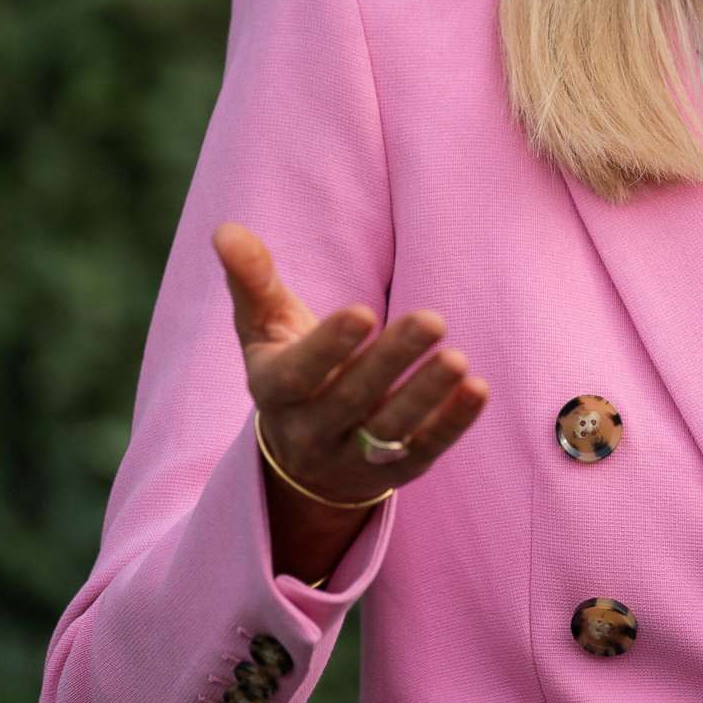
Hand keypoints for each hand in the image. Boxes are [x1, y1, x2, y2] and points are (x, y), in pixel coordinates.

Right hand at [215, 223, 488, 514]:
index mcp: (272, 390)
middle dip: (391, 360)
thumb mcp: (263, 327)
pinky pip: (422, 452)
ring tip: (458, 359)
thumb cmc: (287, 367)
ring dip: (425, 396)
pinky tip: (477, 389)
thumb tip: (226, 229)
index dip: (328, 346)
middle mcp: (307, 432)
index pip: (297, 375)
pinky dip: (451, 424)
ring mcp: (349, 458)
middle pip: (351, 399)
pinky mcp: (389, 473)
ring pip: (388, 431)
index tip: (364, 311)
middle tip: (434, 319)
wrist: (301, 457)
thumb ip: (252, 279)